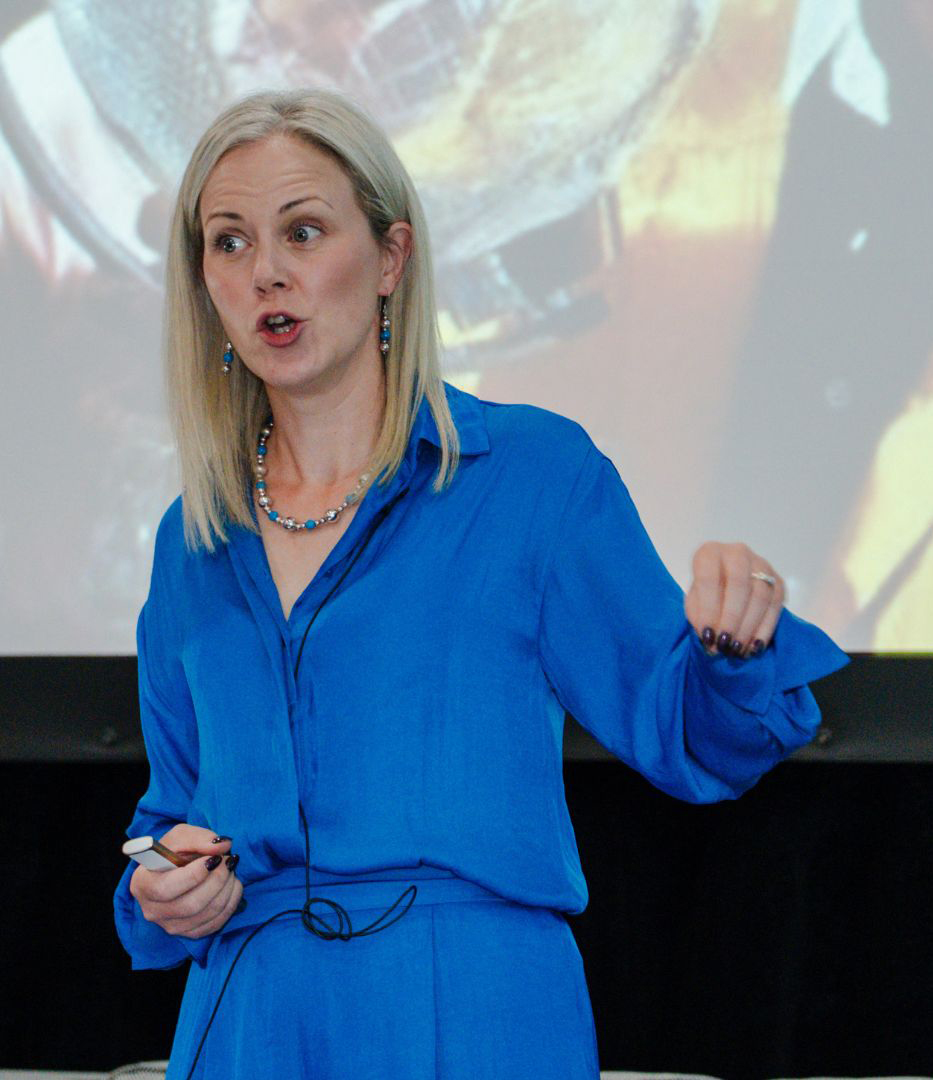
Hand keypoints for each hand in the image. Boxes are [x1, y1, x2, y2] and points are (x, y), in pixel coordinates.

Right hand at [129, 824, 242, 939]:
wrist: (175, 870)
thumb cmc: (174, 852)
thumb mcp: (180, 836)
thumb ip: (199, 838)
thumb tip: (222, 846)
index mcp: (142, 884)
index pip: (165, 889)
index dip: (193, 875)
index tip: (212, 859)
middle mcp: (152, 910)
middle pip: (190, 905)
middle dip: (217, 880)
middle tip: (228, 861)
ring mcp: (170, 926)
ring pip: (206, 914)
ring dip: (226, 889)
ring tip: (230, 869)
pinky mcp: (188, 933)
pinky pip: (215, 923)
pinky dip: (231, 902)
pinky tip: (232, 885)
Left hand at [685, 541, 784, 656]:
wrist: (726, 587)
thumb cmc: (706, 595)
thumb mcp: (694, 603)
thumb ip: (699, 617)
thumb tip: (711, 639)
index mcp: (710, 553)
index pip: (709, 578)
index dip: (708, 609)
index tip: (707, 636)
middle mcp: (737, 553)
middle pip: (739, 584)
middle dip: (731, 618)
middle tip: (724, 644)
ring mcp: (761, 565)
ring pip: (760, 595)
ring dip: (748, 626)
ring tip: (737, 650)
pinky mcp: (778, 581)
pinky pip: (776, 604)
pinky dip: (765, 628)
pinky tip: (754, 646)